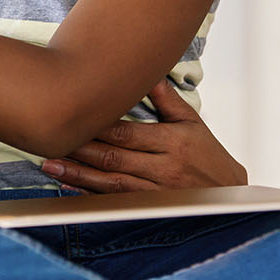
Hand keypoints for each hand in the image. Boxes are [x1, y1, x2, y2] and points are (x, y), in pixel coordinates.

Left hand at [40, 81, 248, 191]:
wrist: (232, 196)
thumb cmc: (209, 155)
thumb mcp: (192, 123)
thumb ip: (167, 100)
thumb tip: (146, 72)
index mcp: (173, 142)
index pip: (126, 133)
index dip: (96, 126)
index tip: (70, 116)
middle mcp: (164, 168)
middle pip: (114, 157)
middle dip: (79, 149)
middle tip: (47, 140)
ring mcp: (157, 192)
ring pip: (111, 182)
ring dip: (77, 174)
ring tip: (49, 165)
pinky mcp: (151, 208)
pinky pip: (116, 202)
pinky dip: (90, 196)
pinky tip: (68, 189)